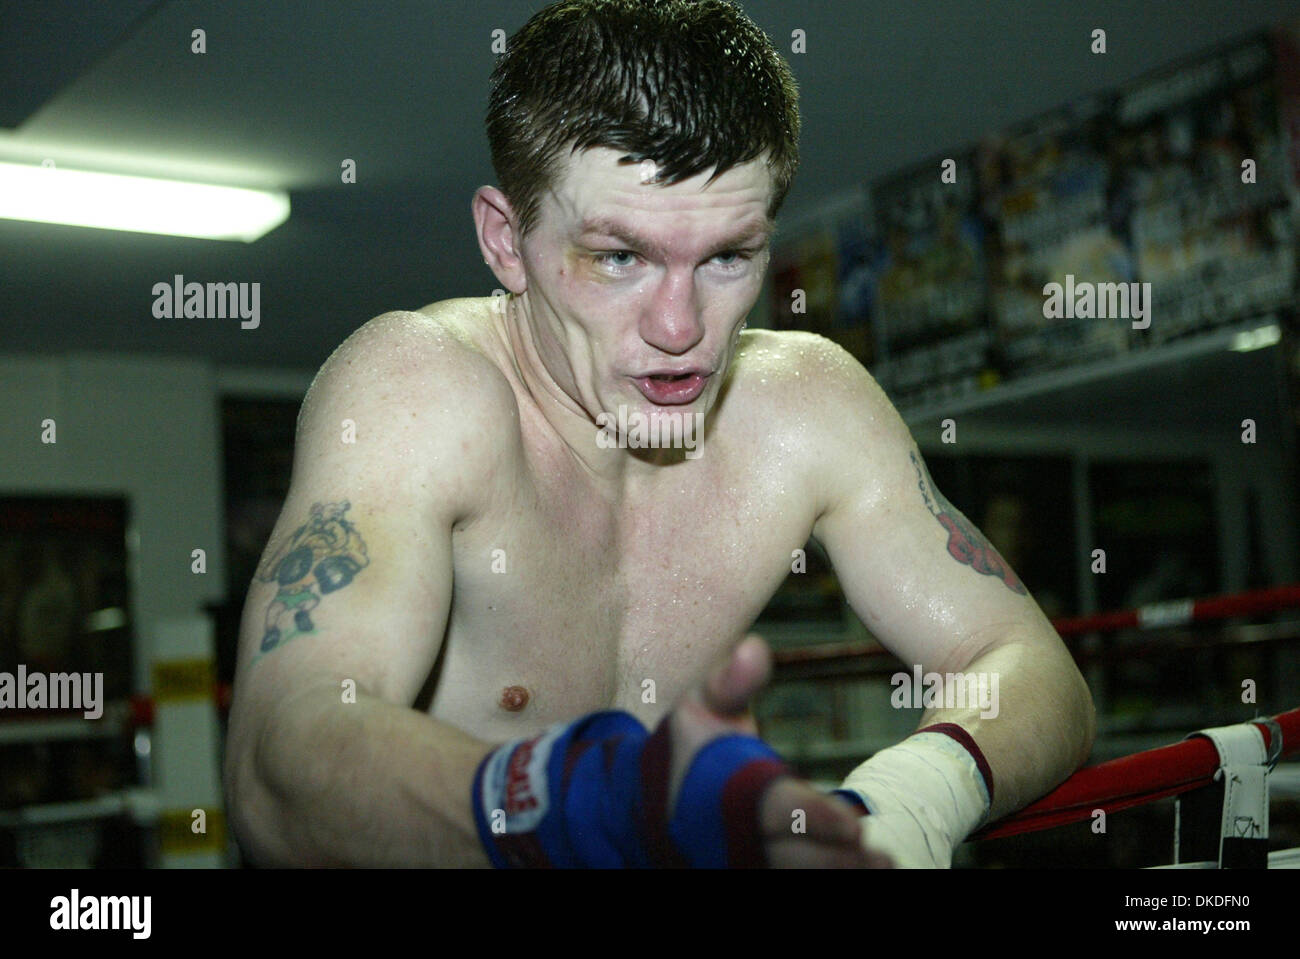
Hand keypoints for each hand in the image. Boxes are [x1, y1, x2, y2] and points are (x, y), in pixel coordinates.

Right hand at [663, 634, 890, 867]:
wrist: (645, 805)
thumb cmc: (686, 748)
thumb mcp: (700, 706)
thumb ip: (730, 681)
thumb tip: (755, 647)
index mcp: (729, 797)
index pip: (776, 809)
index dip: (814, 818)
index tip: (853, 824)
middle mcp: (736, 840)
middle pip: (792, 857)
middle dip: (836, 859)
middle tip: (881, 857)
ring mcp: (741, 863)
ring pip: (793, 874)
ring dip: (837, 871)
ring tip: (883, 865)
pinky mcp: (747, 872)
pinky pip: (787, 879)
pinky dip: (825, 874)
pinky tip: (863, 871)